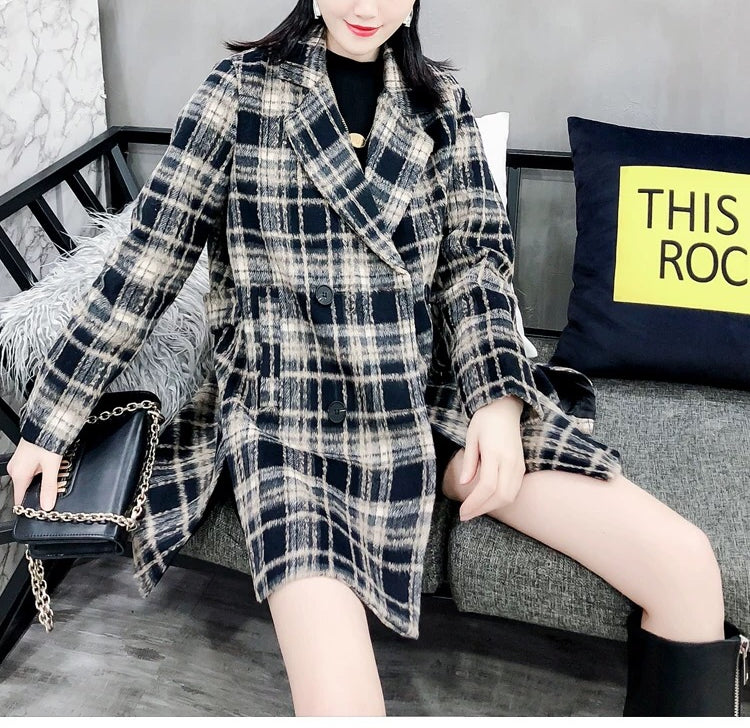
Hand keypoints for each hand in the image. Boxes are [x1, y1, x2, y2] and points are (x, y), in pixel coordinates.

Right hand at [7, 438, 62, 510]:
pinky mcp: (27, 456)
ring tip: (59, 474)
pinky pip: (36, 469)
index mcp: (18, 474)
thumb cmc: (47, 440)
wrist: (49, 422)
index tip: (43, 509)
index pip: (20, 499)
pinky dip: (45, 470)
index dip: (31, 505)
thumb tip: (47, 505)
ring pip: (34, 479)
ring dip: (46, 479)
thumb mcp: (51, 466)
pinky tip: (55, 466)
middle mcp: (16, 468)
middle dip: (43, 491)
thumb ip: (49, 487)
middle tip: (58, 488)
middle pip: (28, 489)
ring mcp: (21, 462)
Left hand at [457, 395, 525, 520]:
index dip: (474, 502)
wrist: (505, 409)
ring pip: (510, 496)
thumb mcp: (471, 437)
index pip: (487, 486)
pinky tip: (487, 501)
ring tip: (474, 510)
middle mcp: (510, 462)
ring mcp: (518, 465)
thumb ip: (469, 461)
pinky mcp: (522, 467)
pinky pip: (514, 490)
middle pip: (501, 496)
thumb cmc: (485, 421)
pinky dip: (501, 500)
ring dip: (492, 507)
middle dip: (482, 509)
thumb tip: (464, 483)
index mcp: (495, 453)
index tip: (462, 512)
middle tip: (465, 515)